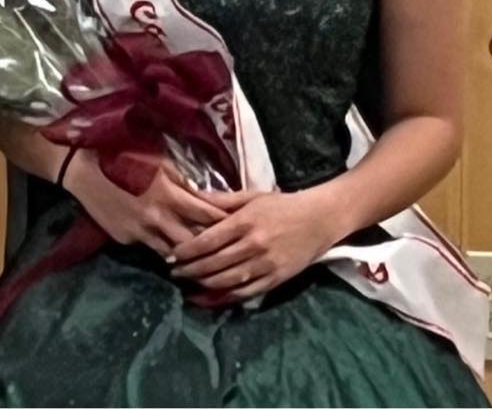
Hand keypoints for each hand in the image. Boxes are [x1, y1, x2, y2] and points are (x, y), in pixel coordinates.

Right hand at [63, 151, 227, 256]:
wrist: (84, 170)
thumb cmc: (125, 156)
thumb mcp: (161, 162)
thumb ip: (183, 181)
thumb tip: (204, 195)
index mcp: (169, 195)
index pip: (205, 214)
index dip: (223, 221)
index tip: (238, 224)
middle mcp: (157, 218)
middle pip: (193, 241)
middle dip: (209, 245)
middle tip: (225, 248)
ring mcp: (140, 232)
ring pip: (172, 252)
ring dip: (186, 255)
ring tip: (204, 260)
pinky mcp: (126, 239)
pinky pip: (150, 247)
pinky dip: (162, 249)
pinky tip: (173, 254)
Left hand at [169, 188, 339, 298]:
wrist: (319, 218)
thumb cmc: (283, 204)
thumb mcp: (253, 196)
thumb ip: (223, 199)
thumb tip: (194, 194)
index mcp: (246, 221)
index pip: (208, 240)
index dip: (186, 251)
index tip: (171, 256)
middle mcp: (253, 244)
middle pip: (214, 263)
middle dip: (190, 270)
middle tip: (174, 272)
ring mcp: (265, 264)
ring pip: (227, 281)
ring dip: (203, 285)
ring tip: (188, 285)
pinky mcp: (275, 279)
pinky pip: (245, 293)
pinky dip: (225, 297)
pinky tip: (211, 297)